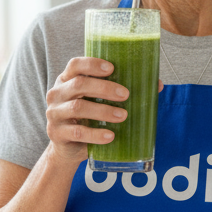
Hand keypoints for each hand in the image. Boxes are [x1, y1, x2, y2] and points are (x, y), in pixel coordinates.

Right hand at [45, 57, 162, 163]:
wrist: (68, 148)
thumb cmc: (87, 118)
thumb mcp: (98, 102)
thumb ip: (119, 91)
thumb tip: (156, 84)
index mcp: (66, 80)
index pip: (75, 65)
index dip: (92, 64)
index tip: (112, 68)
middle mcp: (56, 94)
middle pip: (79, 84)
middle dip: (104, 88)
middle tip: (126, 95)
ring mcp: (54, 113)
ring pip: (78, 107)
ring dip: (103, 111)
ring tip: (123, 116)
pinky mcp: (57, 133)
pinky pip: (77, 132)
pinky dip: (96, 134)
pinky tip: (110, 135)